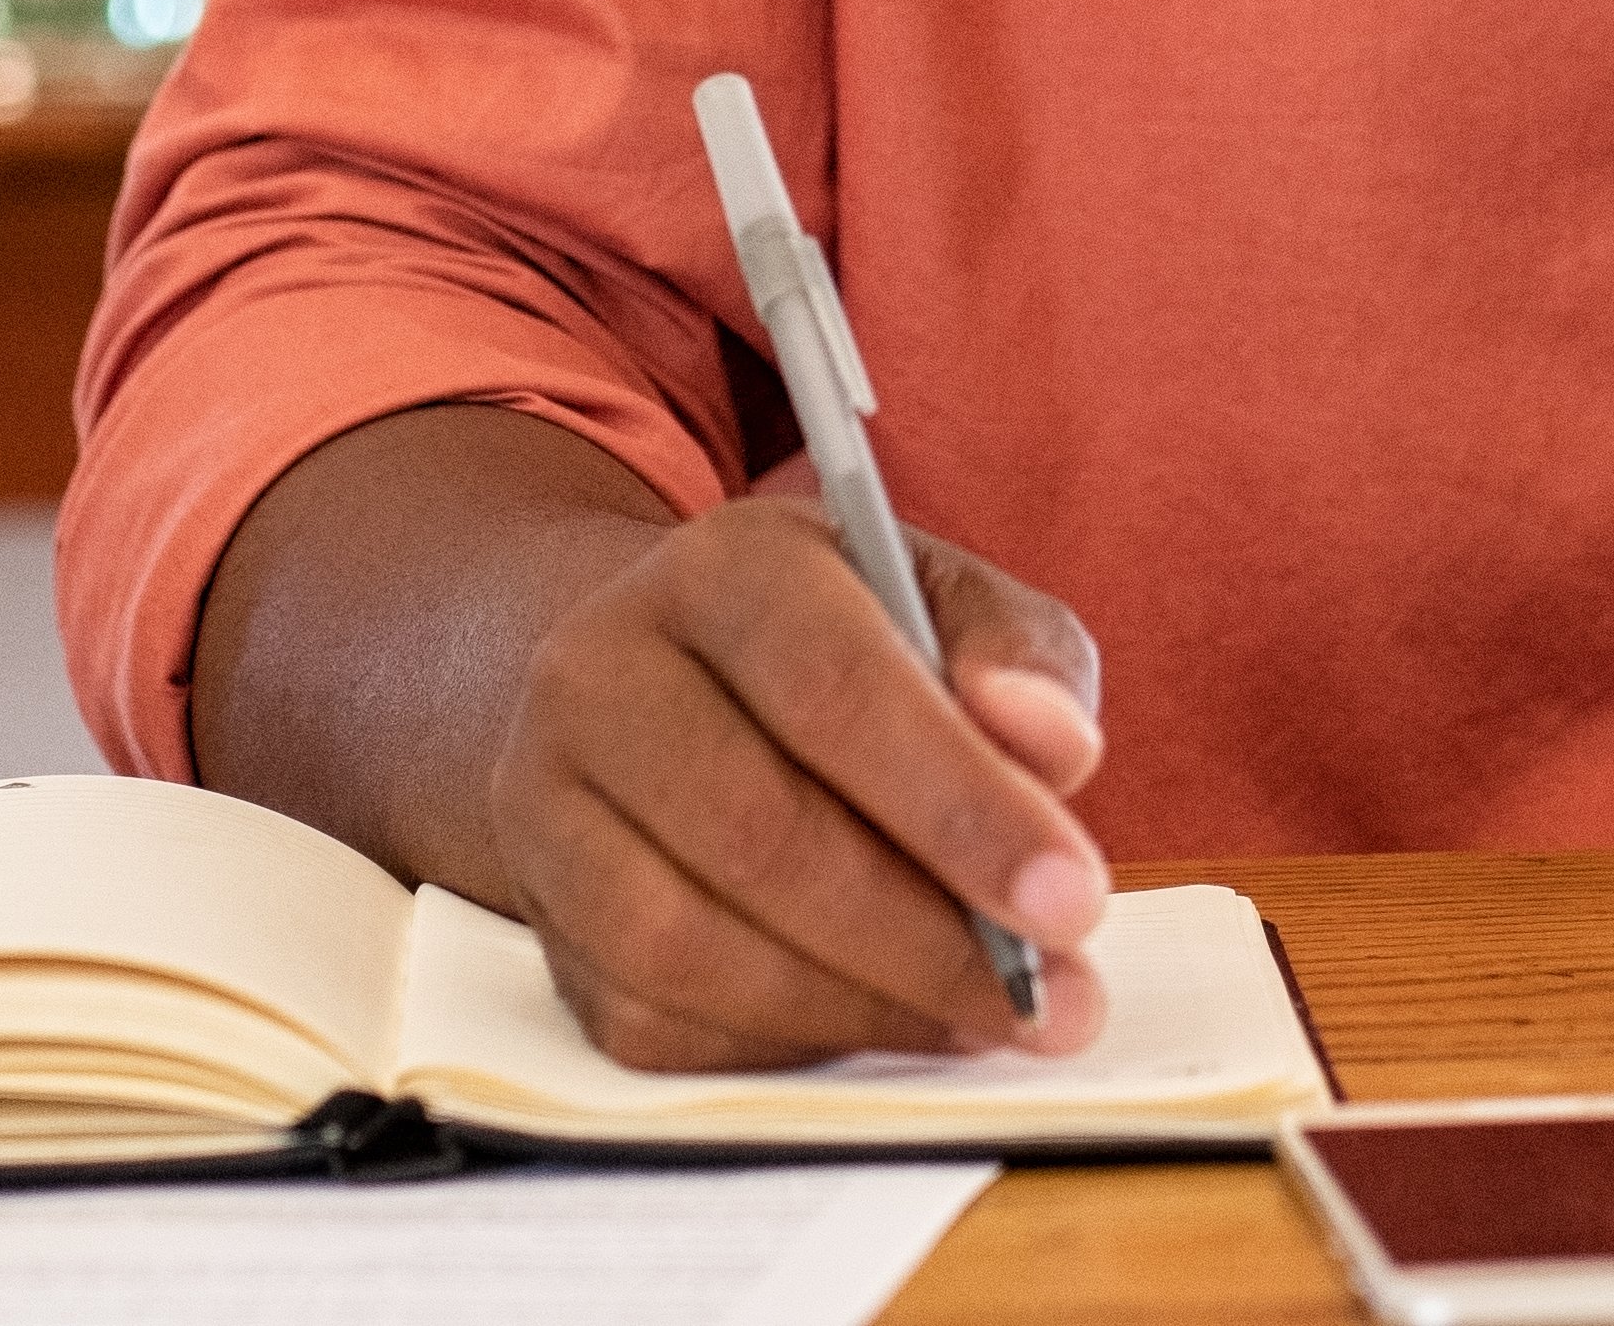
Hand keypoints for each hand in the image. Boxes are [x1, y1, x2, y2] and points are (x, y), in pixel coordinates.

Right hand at [489, 498, 1114, 1069]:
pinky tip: (882, 1022)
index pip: (832, 688)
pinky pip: (654, 1021)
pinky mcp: (540, 918)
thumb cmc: (833, 646)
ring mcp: (546, 803)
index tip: (1073, 900)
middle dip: (926, 937)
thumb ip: (1020, 654)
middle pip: (759, 831)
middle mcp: (601, 673)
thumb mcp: (934, 597)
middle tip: (1051, 999)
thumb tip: (1057, 748)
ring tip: (983, 1019)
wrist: (654, 679)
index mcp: (719, 569)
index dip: (958, 804)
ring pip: (691, 945)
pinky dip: (783, 1044)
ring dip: (861, 1006)